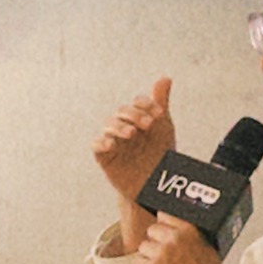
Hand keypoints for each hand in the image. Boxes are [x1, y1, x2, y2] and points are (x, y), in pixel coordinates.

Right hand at [93, 76, 173, 247]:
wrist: (155, 185)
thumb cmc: (159, 154)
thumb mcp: (163, 128)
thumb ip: (161, 103)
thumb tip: (165, 77)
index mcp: (138, 117)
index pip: (137, 103)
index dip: (146, 105)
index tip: (159, 114)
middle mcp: (124, 125)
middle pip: (122, 111)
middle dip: (135, 115)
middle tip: (149, 125)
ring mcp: (113, 140)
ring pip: (109, 125)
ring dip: (119, 126)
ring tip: (132, 133)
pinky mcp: (105, 156)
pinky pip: (97, 145)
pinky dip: (101, 142)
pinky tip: (111, 144)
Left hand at [133, 213, 229, 263]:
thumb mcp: (207, 250)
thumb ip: (192, 237)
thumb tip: (178, 231)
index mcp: (190, 231)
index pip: (165, 215)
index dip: (163, 225)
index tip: (163, 232)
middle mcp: (175, 239)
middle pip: (152, 230)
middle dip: (155, 241)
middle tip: (162, 254)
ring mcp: (162, 253)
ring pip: (143, 246)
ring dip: (148, 255)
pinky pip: (138, 262)